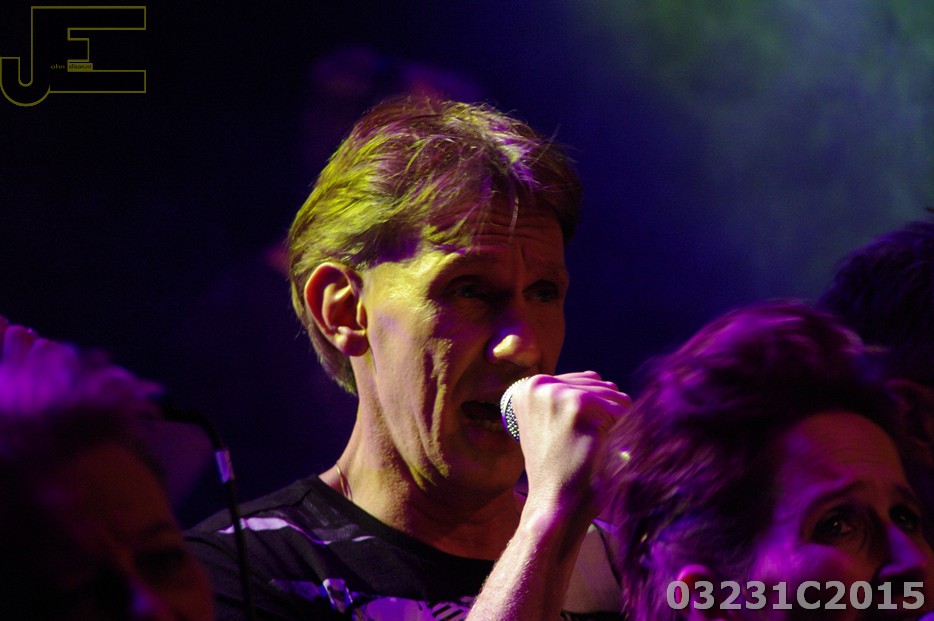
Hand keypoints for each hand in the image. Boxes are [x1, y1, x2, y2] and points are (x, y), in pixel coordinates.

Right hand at [509, 371, 629, 524]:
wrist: (555, 505)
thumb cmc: (559, 470)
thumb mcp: (550, 425)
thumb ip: (567, 399)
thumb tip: (608, 383)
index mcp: (525, 387)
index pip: (583, 380)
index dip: (589, 412)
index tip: (570, 437)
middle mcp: (537, 384)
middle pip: (598, 383)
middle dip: (601, 415)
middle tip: (578, 445)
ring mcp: (557, 393)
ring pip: (612, 394)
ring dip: (610, 423)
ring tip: (585, 446)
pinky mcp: (580, 406)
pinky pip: (621, 408)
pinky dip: (618, 431)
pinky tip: (595, 449)